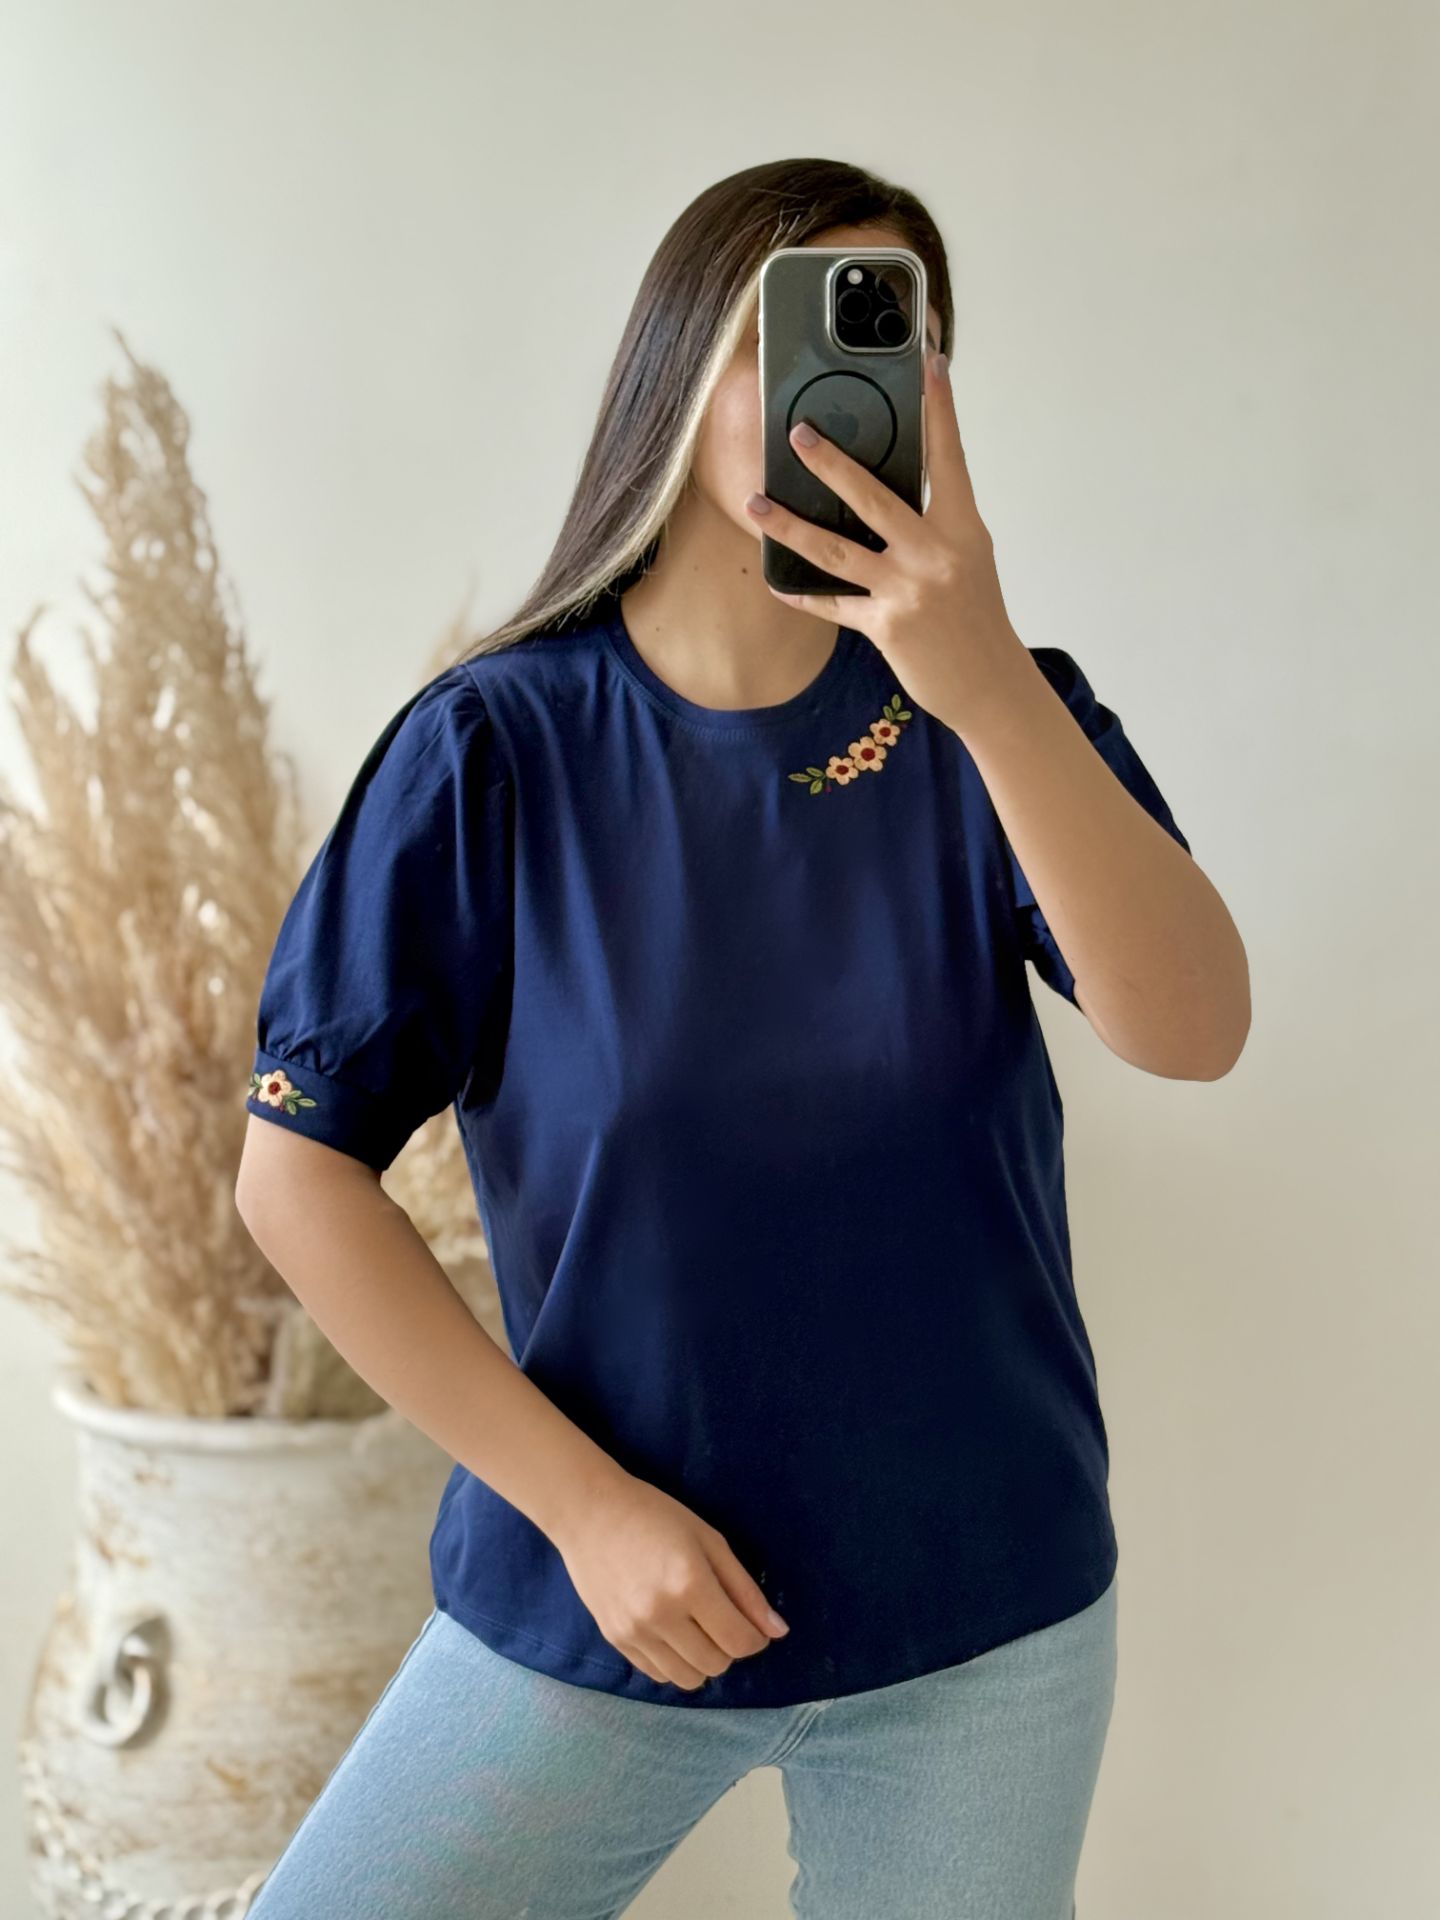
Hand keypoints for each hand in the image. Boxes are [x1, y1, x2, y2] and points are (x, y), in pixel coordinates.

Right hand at [553, 1472, 789, 1689]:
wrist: (590, 1513)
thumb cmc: (656, 1515)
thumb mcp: (709, 1540)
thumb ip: (744, 1589)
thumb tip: (777, 1631)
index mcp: (690, 1583)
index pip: (739, 1641)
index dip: (756, 1639)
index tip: (754, 1626)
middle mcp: (661, 1615)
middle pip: (716, 1664)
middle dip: (730, 1648)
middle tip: (722, 1619)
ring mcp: (634, 1632)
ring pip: (688, 1678)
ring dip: (703, 1660)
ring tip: (697, 1628)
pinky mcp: (615, 1640)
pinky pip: (658, 1674)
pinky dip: (675, 1662)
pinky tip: (672, 1633)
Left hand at [743, 350, 1026, 729]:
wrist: (990, 683)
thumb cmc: (977, 617)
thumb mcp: (967, 557)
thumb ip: (933, 523)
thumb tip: (886, 492)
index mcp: (961, 527)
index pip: (948, 456)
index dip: (939, 408)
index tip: (929, 362)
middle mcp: (935, 553)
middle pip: (874, 497)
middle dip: (831, 464)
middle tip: (797, 435)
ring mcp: (909, 590)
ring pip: (837, 550)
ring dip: (790, 526)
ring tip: (756, 504)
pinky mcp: (887, 626)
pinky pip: (834, 605)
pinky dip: (804, 594)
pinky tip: (777, 584)